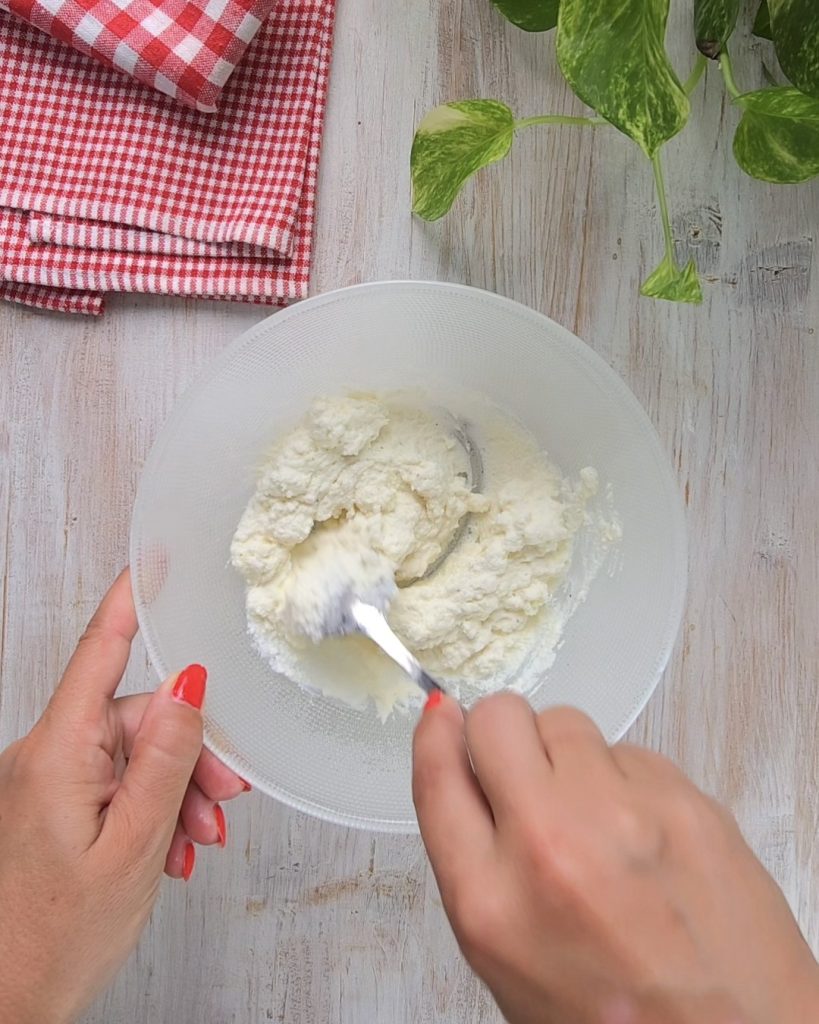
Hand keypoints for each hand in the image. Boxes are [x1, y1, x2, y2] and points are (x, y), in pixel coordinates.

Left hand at [0, 570, 249, 1023]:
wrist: (11, 1002)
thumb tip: (188, 684)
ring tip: (195, 838)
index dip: (130, 601)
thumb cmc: (57, 937)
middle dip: (189, 752)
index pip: (98, 653)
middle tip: (222, 799)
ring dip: (177, 789)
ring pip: (135, 752)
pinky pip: (118, 779)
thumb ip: (166, 759)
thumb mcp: (134, 845)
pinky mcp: (56, 801)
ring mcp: (49, 779)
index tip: (154, 560)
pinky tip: (172, 844)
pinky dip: (154, 805)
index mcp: (58, 753)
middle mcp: (47, 755)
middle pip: (137, 716)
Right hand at [413, 693, 818, 1023]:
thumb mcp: (510, 956)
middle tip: (526, 769)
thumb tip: (467, 771)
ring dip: (570, 757)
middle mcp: (550, 848)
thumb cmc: (618, 1018)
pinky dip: (628, 781)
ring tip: (598, 819)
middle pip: (498, 719)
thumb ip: (478, 863)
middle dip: (503, 733)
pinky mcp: (686, 801)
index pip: (437, 777)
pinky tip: (645, 835)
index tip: (442, 717)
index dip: (435, 736)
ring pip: (567, 722)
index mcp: (492, 904)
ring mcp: (623, 816)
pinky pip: (631, 752)